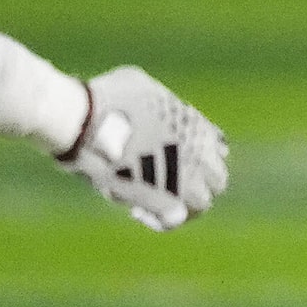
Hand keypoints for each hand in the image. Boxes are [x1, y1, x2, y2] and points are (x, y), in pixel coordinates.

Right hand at [55, 66, 228, 232]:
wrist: (89, 121)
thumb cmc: (108, 98)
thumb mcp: (142, 86)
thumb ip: (157, 104)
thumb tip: (153, 113)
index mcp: (197, 126)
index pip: (217, 147)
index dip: (201, 156)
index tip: (181, 160)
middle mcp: (200, 154)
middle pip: (217, 179)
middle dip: (197, 182)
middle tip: (171, 185)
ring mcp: (186, 179)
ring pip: (200, 204)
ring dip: (181, 204)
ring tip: (153, 203)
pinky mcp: (165, 202)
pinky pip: (172, 220)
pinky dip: (159, 220)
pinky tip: (138, 213)